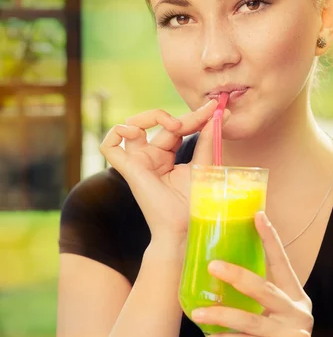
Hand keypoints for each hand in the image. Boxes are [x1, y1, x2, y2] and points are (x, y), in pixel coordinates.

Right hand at [100, 100, 228, 241]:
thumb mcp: (203, 165)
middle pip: (159, 124)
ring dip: (150, 116)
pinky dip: (118, 131)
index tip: (215, 108)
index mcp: (167, 157)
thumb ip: (207, 140)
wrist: (187, 227)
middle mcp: (150, 157)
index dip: (194, 117)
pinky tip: (138, 131)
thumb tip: (218, 115)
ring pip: (131, 125)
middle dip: (183, 117)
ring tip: (174, 125)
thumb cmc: (195, 204)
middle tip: (204, 115)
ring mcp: (137, 162)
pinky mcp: (127, 169)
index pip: (176, 128)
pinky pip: (109, 145)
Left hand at [192, 211, 317, 336]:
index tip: (257, 215)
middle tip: (212, 265)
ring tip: (196, 310)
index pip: (281, 262)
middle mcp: (298, 311)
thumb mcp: (264, 319)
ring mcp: (295, 333)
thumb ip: (252, 300)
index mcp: (294, 296)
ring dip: (220, 313)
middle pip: (263, 287)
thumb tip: (216, 272)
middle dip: (236, 274)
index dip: (270, 239)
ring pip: (250, 318)